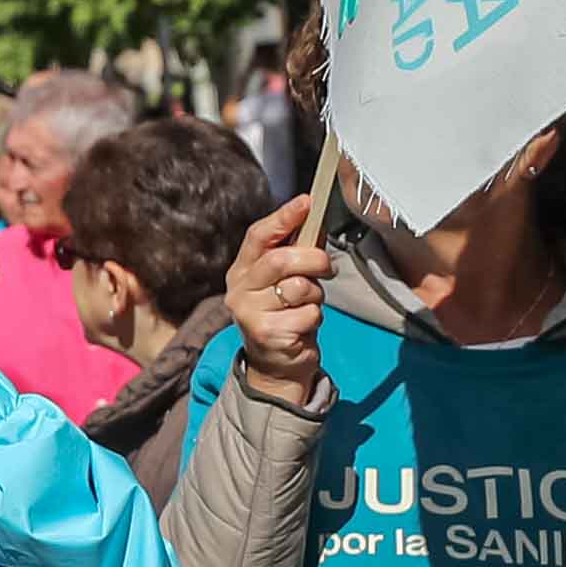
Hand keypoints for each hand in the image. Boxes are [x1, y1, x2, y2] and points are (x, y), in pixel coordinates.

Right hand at [228, 191, 332, 398]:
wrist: (276, 364)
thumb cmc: (285, 312)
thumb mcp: (287, 279)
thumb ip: (296, 250)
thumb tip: (315, 218)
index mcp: (242, 270)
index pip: (258, 236)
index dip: (283, 217)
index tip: (307, 202)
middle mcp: (239, 290)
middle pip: (281, 259)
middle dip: (313, 260)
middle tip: (326, 268)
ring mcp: (250, 313)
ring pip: (298, 287)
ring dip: (315, 294)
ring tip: (308, 304)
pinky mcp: (267, 333)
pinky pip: (307, 313)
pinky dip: (315, 317)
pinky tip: (303, 326)